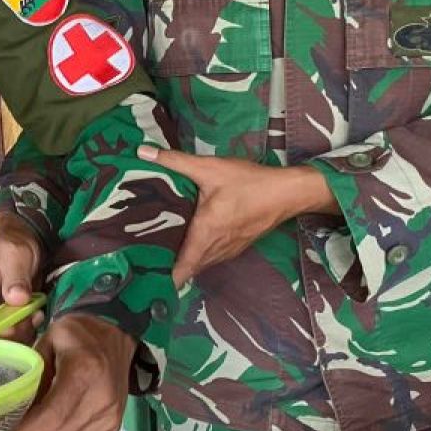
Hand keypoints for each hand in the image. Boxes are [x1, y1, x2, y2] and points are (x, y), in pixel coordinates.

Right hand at [0, 211, 44, 342]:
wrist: (23, 238)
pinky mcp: (1, 316)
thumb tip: (17, 299)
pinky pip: (10, 332)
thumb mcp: (15, 253)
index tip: (12, 328)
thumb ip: (15, 276)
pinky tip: (36, 315)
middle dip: (7, 332)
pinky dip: (24, 329)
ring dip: (19, 332)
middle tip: (29, 320)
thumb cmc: (12, 240)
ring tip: (35, 314)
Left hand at [7, 314, 135, 430]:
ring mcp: (109, 420)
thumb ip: (30, 371)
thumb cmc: (79, 334)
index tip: (1, 430)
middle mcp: (101, 401)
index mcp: (85, 373)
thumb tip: (9, 405)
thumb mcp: (48, 339)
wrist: (115, 336)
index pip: (50, 418)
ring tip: (27, 428)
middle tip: (9, 428)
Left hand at [138, 146, 338, 285]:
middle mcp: (216, 248)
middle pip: (188, 268)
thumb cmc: (248, 182)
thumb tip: (142, 152)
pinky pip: (212, 257)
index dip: (163, 278)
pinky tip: (188, 242)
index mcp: (205, 234)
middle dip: (168, 268)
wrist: (288, 193)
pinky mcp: (237, 246)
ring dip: (183, 262)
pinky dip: (198, 255)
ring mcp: (229, 250)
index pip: (182, 269)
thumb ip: (175, 161)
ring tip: (159, 253)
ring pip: (200, 263)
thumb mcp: (209, 168)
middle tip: (143, 260)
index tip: (144, 277)